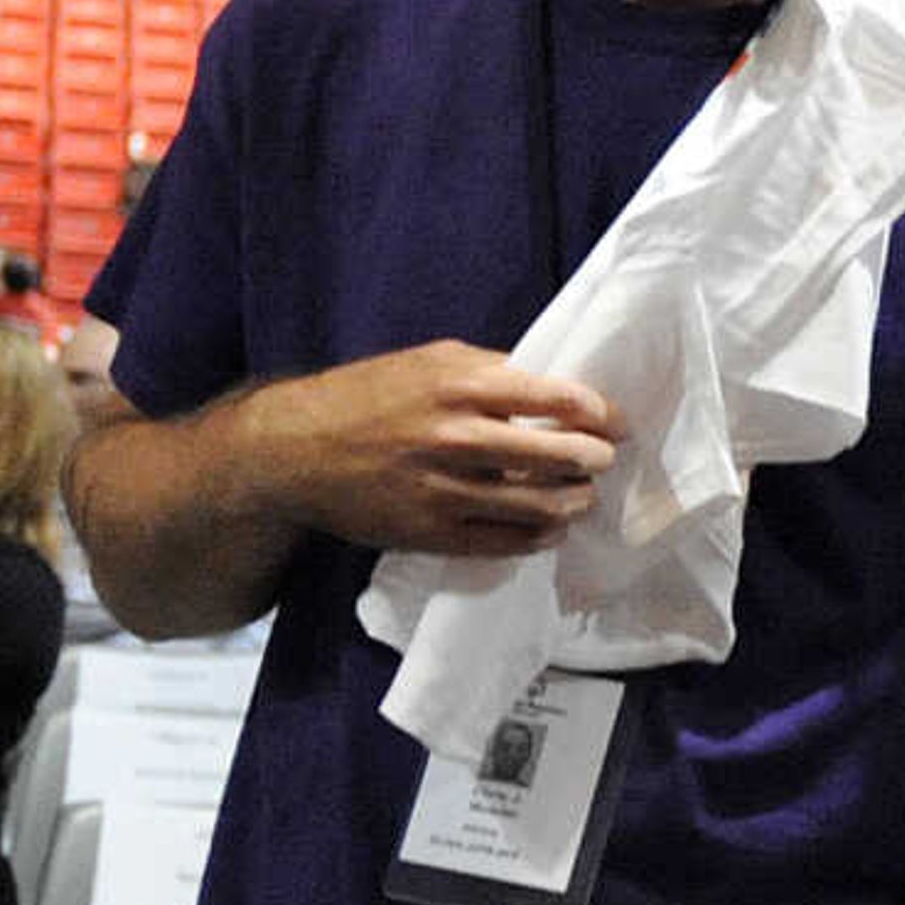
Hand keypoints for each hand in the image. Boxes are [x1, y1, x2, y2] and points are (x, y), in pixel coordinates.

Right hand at [240, 340, 621, 556]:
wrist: (290, 451)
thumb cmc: (366, 397)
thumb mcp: (429, 361)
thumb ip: (492, 371)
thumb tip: (555, 386)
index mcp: (460, 385)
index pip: (556, 398)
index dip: (599, 413)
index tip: (614, 422)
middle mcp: (456, 437)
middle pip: (559, 455)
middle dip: (594, 459)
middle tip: (603, 460)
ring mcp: (443, 490)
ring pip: (540, 504)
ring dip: (574, 501)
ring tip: (582, 495)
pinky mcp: (430, 532)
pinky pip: (505, 542)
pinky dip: (539, 536)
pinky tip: (550, 528)